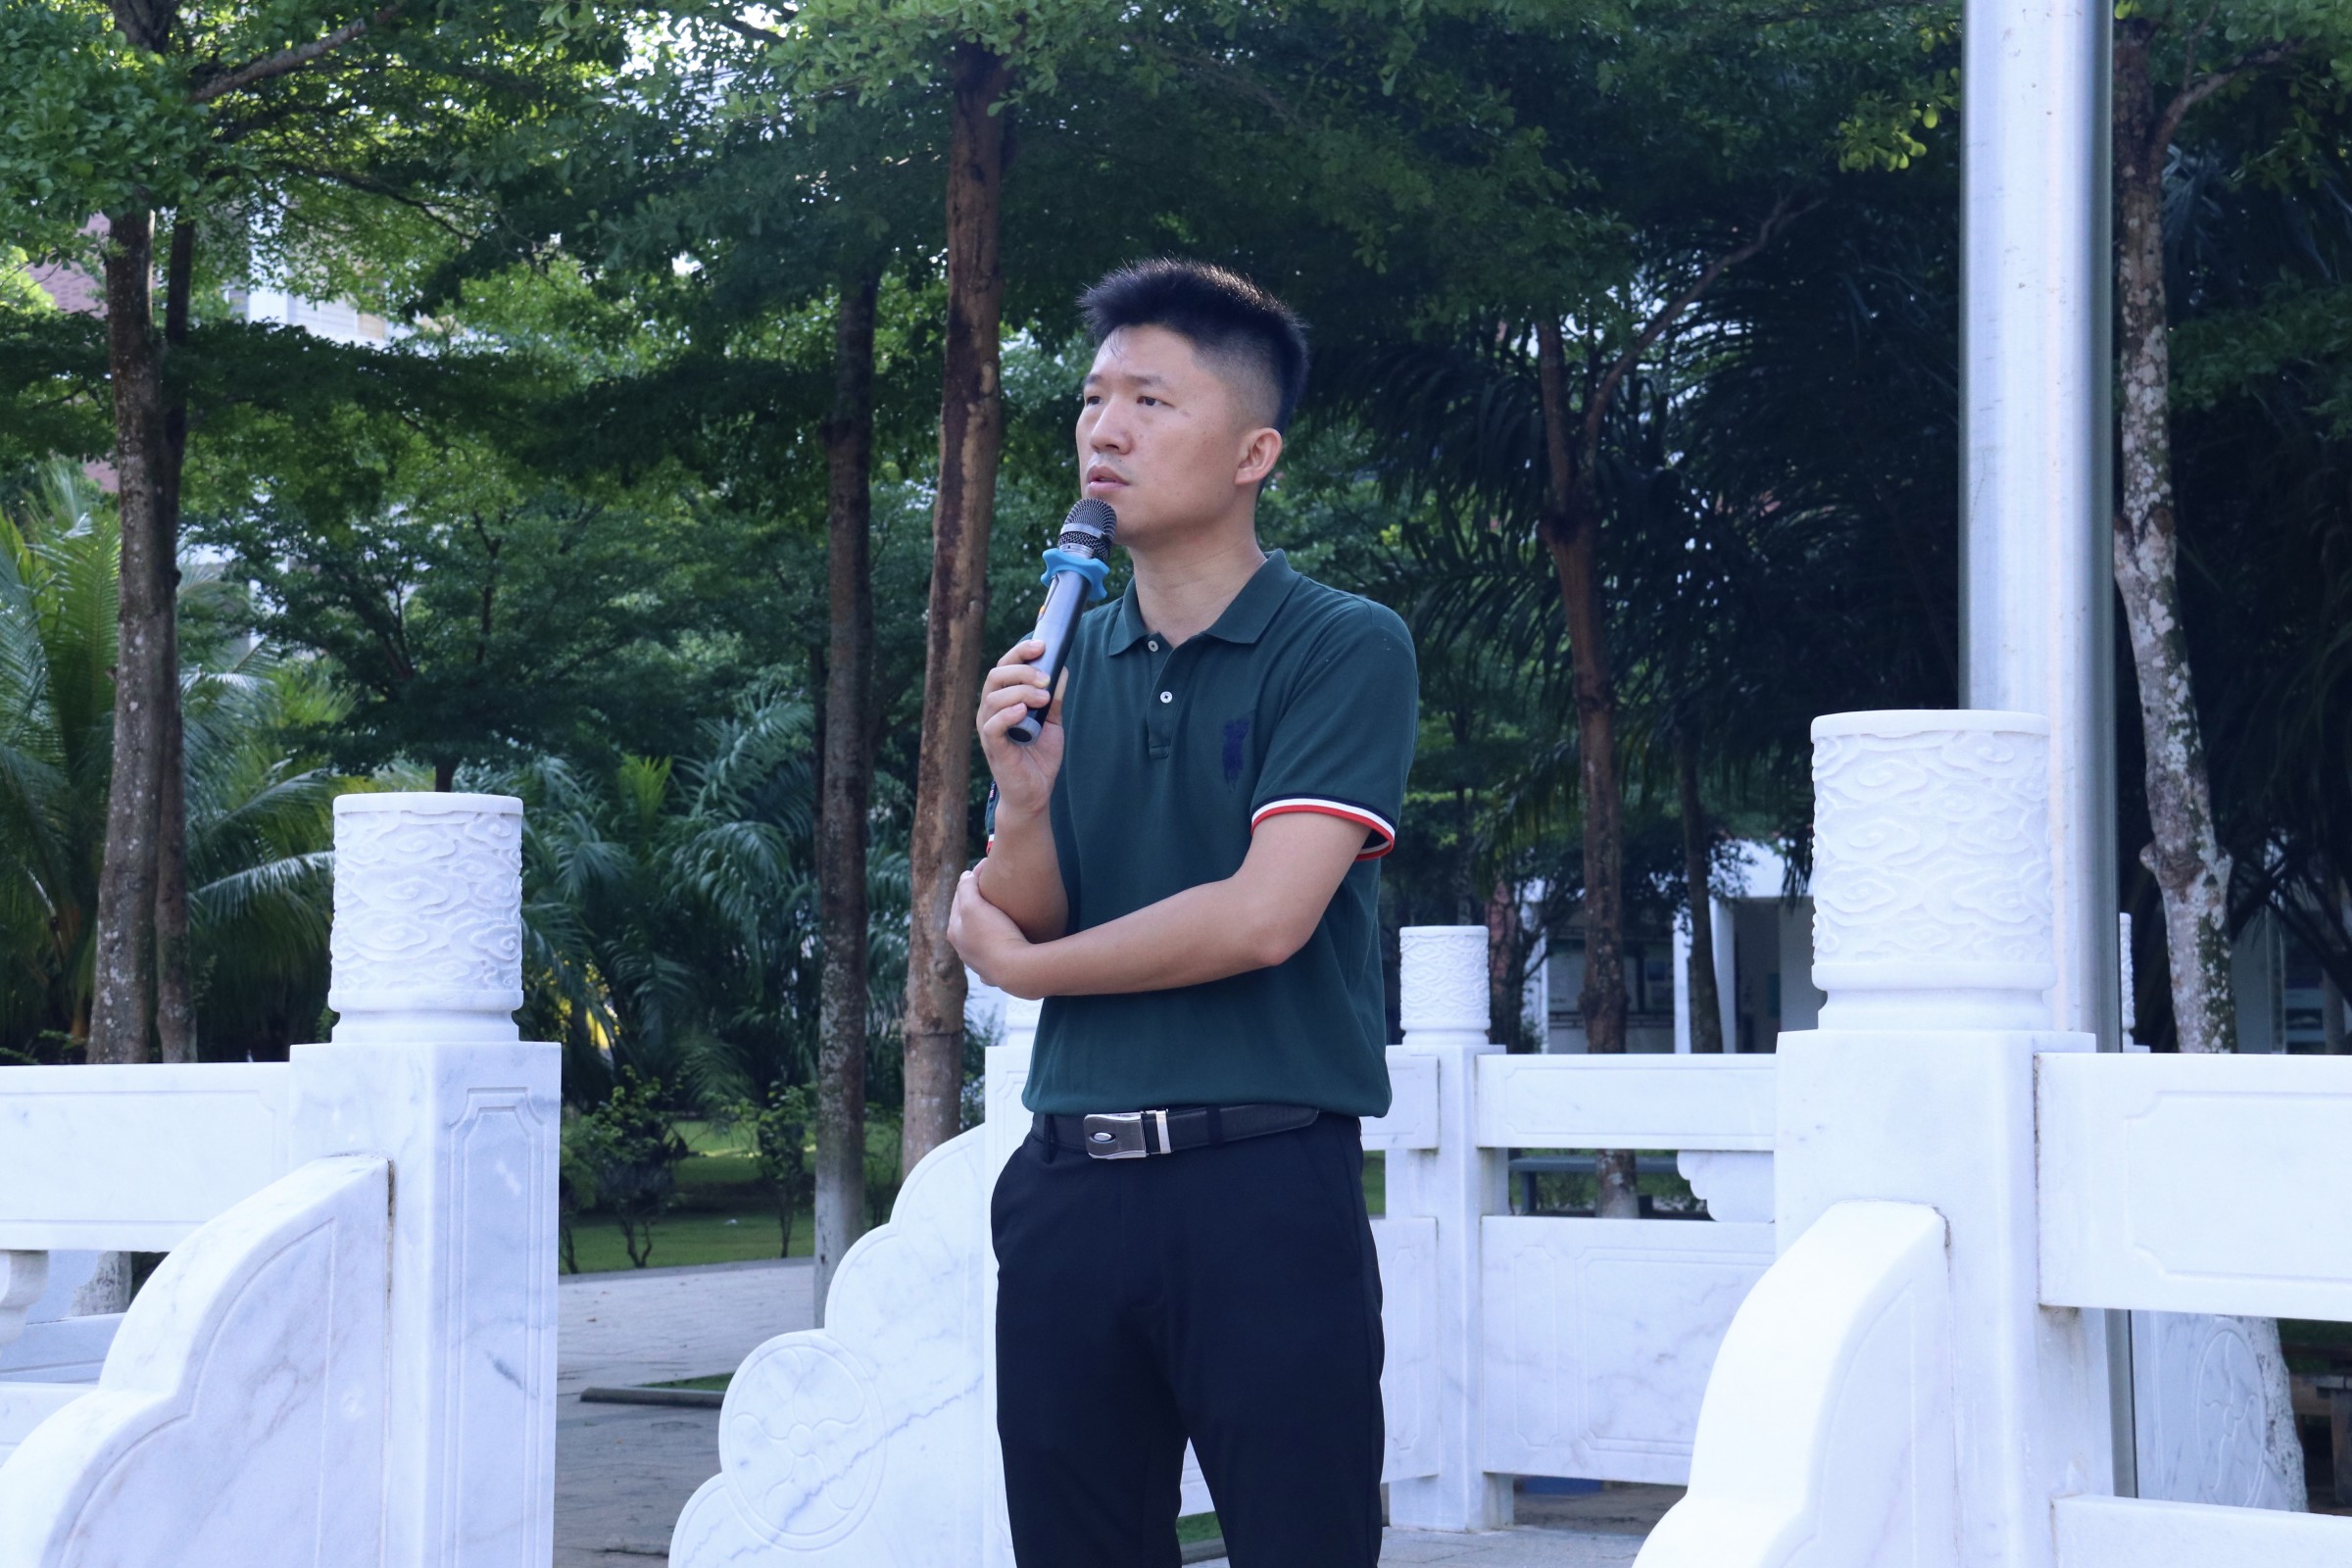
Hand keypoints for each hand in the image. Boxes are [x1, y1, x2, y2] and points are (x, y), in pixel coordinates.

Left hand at [947, 870, 1040, 996]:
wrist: (1015, 969)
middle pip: (968, 919)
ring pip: (979, 939)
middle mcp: (963, 949)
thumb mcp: (974, 905)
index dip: (971, 880)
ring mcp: (979, 963)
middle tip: (994, 888)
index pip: (959, 898)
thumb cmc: (993, 935)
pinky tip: (1003, 945)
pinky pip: (995, 956)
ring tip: (1001, 914)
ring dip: (986, 926)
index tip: (986, 867)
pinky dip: (996, 948)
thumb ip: (966, 888)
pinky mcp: (996, 974)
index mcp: (954, 931)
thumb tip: (965, 875)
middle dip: (977, 904)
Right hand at [976, 636, 1064, 820]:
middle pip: (996, 675)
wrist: (1035, 793)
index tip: (1042, 646)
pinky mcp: (993, 747)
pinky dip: (1007, 714)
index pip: (1004, 666)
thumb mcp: (1053, 723)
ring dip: (1021, 691)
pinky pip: (992, 724)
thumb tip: (1063, 669)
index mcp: (1004, 700)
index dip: (1020, 652)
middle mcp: (991, 710)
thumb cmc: (1039, 757)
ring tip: (1043, 699)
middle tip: (1046, 679)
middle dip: (1022, 670)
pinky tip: (1023, 712)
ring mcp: (989, 728)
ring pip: (994, 697)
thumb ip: (1055, 698)